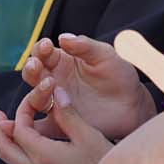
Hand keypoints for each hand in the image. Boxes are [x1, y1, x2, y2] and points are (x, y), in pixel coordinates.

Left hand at [0, 84, 111, 163]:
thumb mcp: (88, 136)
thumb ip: (68, 115)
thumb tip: (56, 93)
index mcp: (43, 154)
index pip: (19, 129)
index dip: (21, 111)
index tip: (30, 101)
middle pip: (5, 149)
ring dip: (8, 148)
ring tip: (10, 134)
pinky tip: (29, 163)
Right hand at [20, 33, 154, 139]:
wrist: (133, 106)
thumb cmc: (119, 76)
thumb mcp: (106, 55)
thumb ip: (85, 46)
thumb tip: (62, 37)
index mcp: (62, 61)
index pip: (43, 52)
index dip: (41, 48)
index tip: (47, 46)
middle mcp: (54, 81)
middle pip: (32, 73)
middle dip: (32, 67)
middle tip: (37, 65)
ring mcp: (55, 102)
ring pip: (34, 97)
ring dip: (36, 90)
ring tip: (50, 85)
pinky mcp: (59, 123)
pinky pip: (40, 125)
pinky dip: (31, 123)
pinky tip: (31, 119)